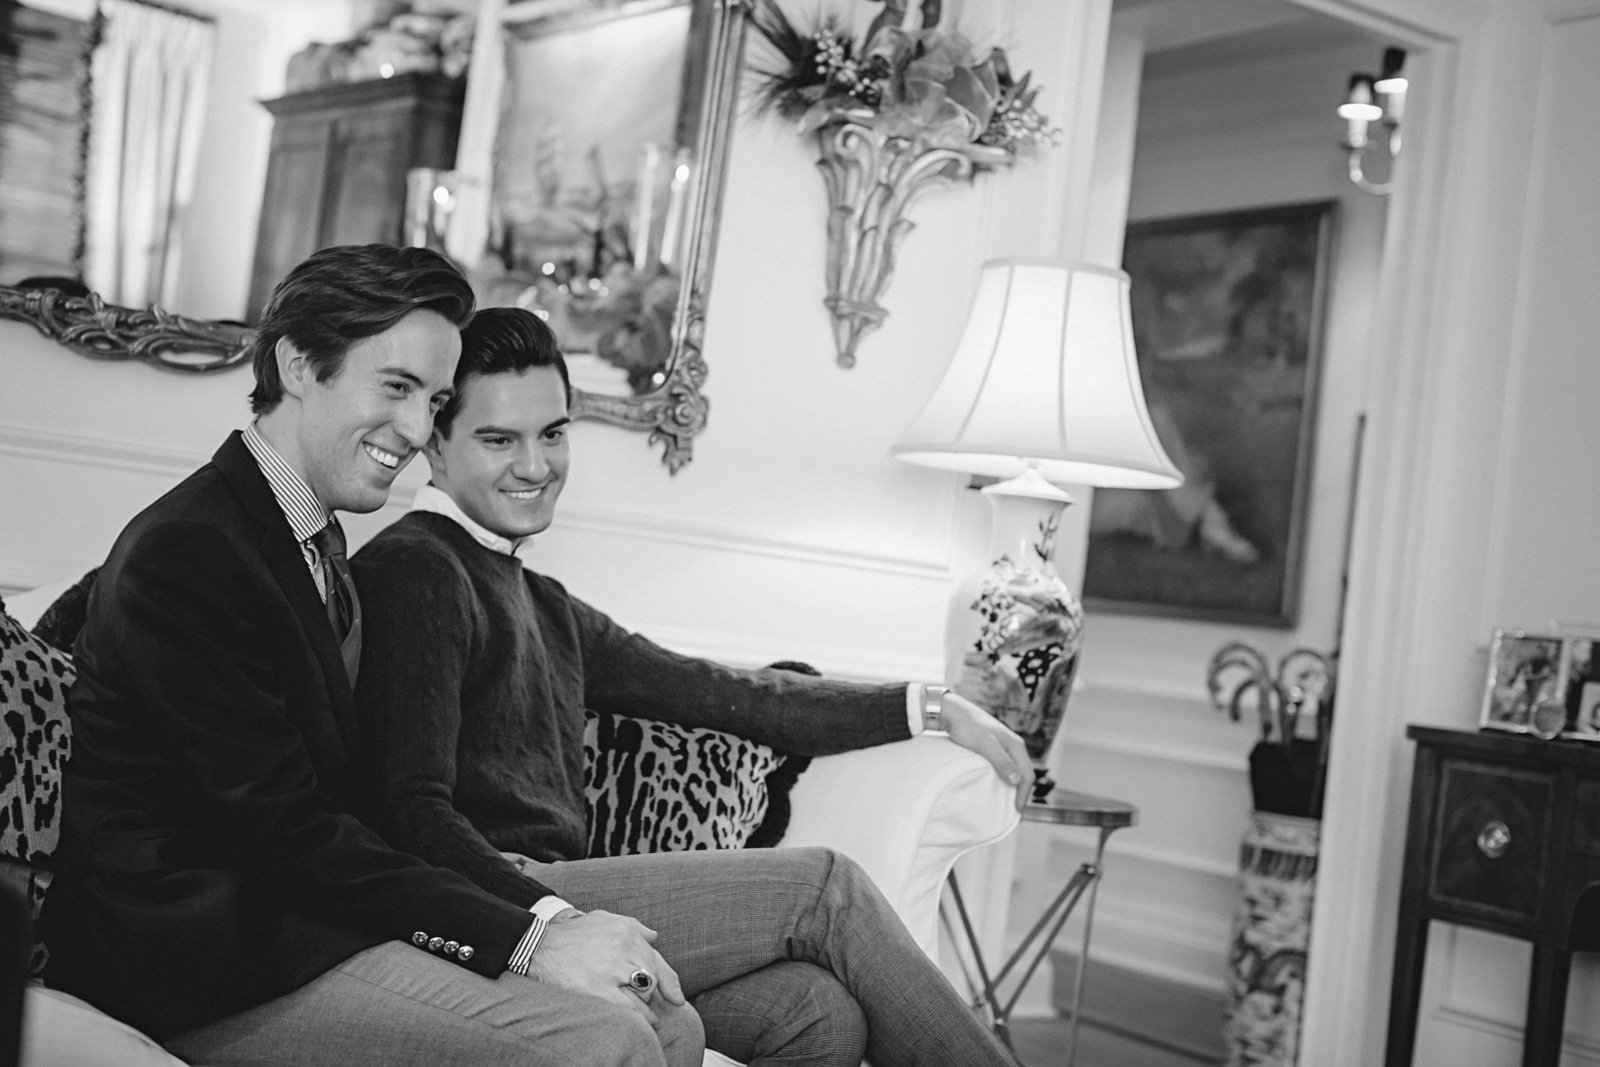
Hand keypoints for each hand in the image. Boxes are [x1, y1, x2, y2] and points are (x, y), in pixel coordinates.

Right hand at [516, 909, 686, 1024]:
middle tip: (645, 1003)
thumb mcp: (604, 919)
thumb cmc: (573, 934)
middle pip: (652, 977)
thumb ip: (633, 927)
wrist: (538, 945)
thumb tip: (654, 936)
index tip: (677, 999)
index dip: (670, 983)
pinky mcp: (599, 988)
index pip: (657, 959)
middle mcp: (624, 948)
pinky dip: (639, 1017)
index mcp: (627, 932)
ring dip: (646, 1007)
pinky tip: (639, 1022)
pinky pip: (630, 1008)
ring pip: (644, 993)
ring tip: (643, 1014)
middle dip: (652, 993)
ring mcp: (612, 969)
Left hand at [939, 691, 1032, 809]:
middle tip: (1014, 812)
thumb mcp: (984, 745)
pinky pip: (1007, 767)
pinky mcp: (996, 747)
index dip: (1023, 795)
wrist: (953, 712)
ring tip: (1007, 802)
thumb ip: (1001, 761)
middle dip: (1021, 793)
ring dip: (1014, 787)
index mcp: (1015, 745)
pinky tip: (998, 786)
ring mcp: (1005, 746)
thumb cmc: (967, 727)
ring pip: (1016, 770)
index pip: (1027, 775)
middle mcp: (1014, 745)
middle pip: (1024, 774)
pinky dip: (1007, 779)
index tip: (1016, 812)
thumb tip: (1017, 780)